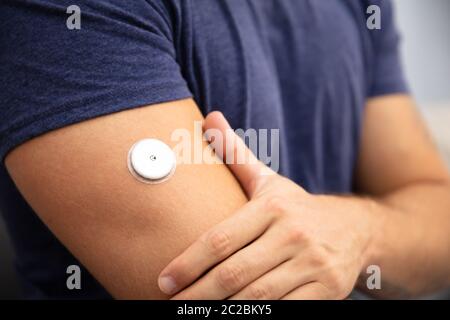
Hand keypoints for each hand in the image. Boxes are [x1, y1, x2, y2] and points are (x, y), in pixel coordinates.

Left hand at [158, 112, 377, 299]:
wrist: (355, 228)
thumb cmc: (297, 206)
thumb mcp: (268, 180)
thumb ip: (236, 154)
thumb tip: (210, 117)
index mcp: (272, 206)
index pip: (220, 238)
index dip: (188, 263)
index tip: (164, 281)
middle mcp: (294, 233)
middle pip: (234, 273)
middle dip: (198, 296)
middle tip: (171, 306)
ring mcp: (314, 263)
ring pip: (258, 296)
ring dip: (223, 312)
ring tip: (194, 317)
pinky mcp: (329, 289)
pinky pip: (288, 311)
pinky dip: (260, 317)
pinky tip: (238, 318)